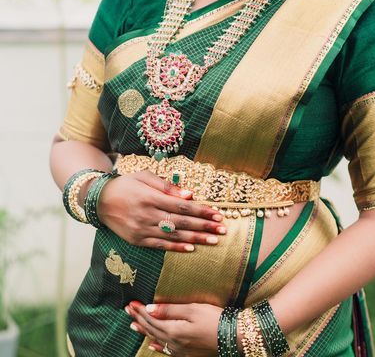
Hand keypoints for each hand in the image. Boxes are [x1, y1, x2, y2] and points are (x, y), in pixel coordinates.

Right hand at [97, 170, 225, 251]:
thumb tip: (189, 195)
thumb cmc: (126, 184)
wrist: (100, 201)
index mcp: (150, 197)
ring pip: (173, 235)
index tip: (217, 214)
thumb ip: (167, 186)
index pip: (182, 206)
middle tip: (223, 229)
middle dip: (204, 226)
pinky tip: (191, 248)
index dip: (201, 211)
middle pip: (181, 222)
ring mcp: (142, 229)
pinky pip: (160, 245)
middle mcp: (147, 215)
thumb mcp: (145, 177)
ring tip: (213, 240)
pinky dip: (176, 247)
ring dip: (196, 238)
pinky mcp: (137, 240)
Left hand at [125, 300, 224, 355]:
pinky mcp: (187, 353)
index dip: (140, 311)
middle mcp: (173, 342)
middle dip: (139, 319)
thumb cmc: (214, 319)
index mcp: (173, 330)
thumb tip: (149, 309)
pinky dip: (157, 345)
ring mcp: (180, 350)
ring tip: (133, 325)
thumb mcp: (192, 309)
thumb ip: (170, 310)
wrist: (232, 337)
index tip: (131, 303)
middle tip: (128, 310)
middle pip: (151, 329)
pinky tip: (152, 344)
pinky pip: (166, 350)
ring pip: (157, 339)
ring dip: (144, 331)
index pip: (151, 319)